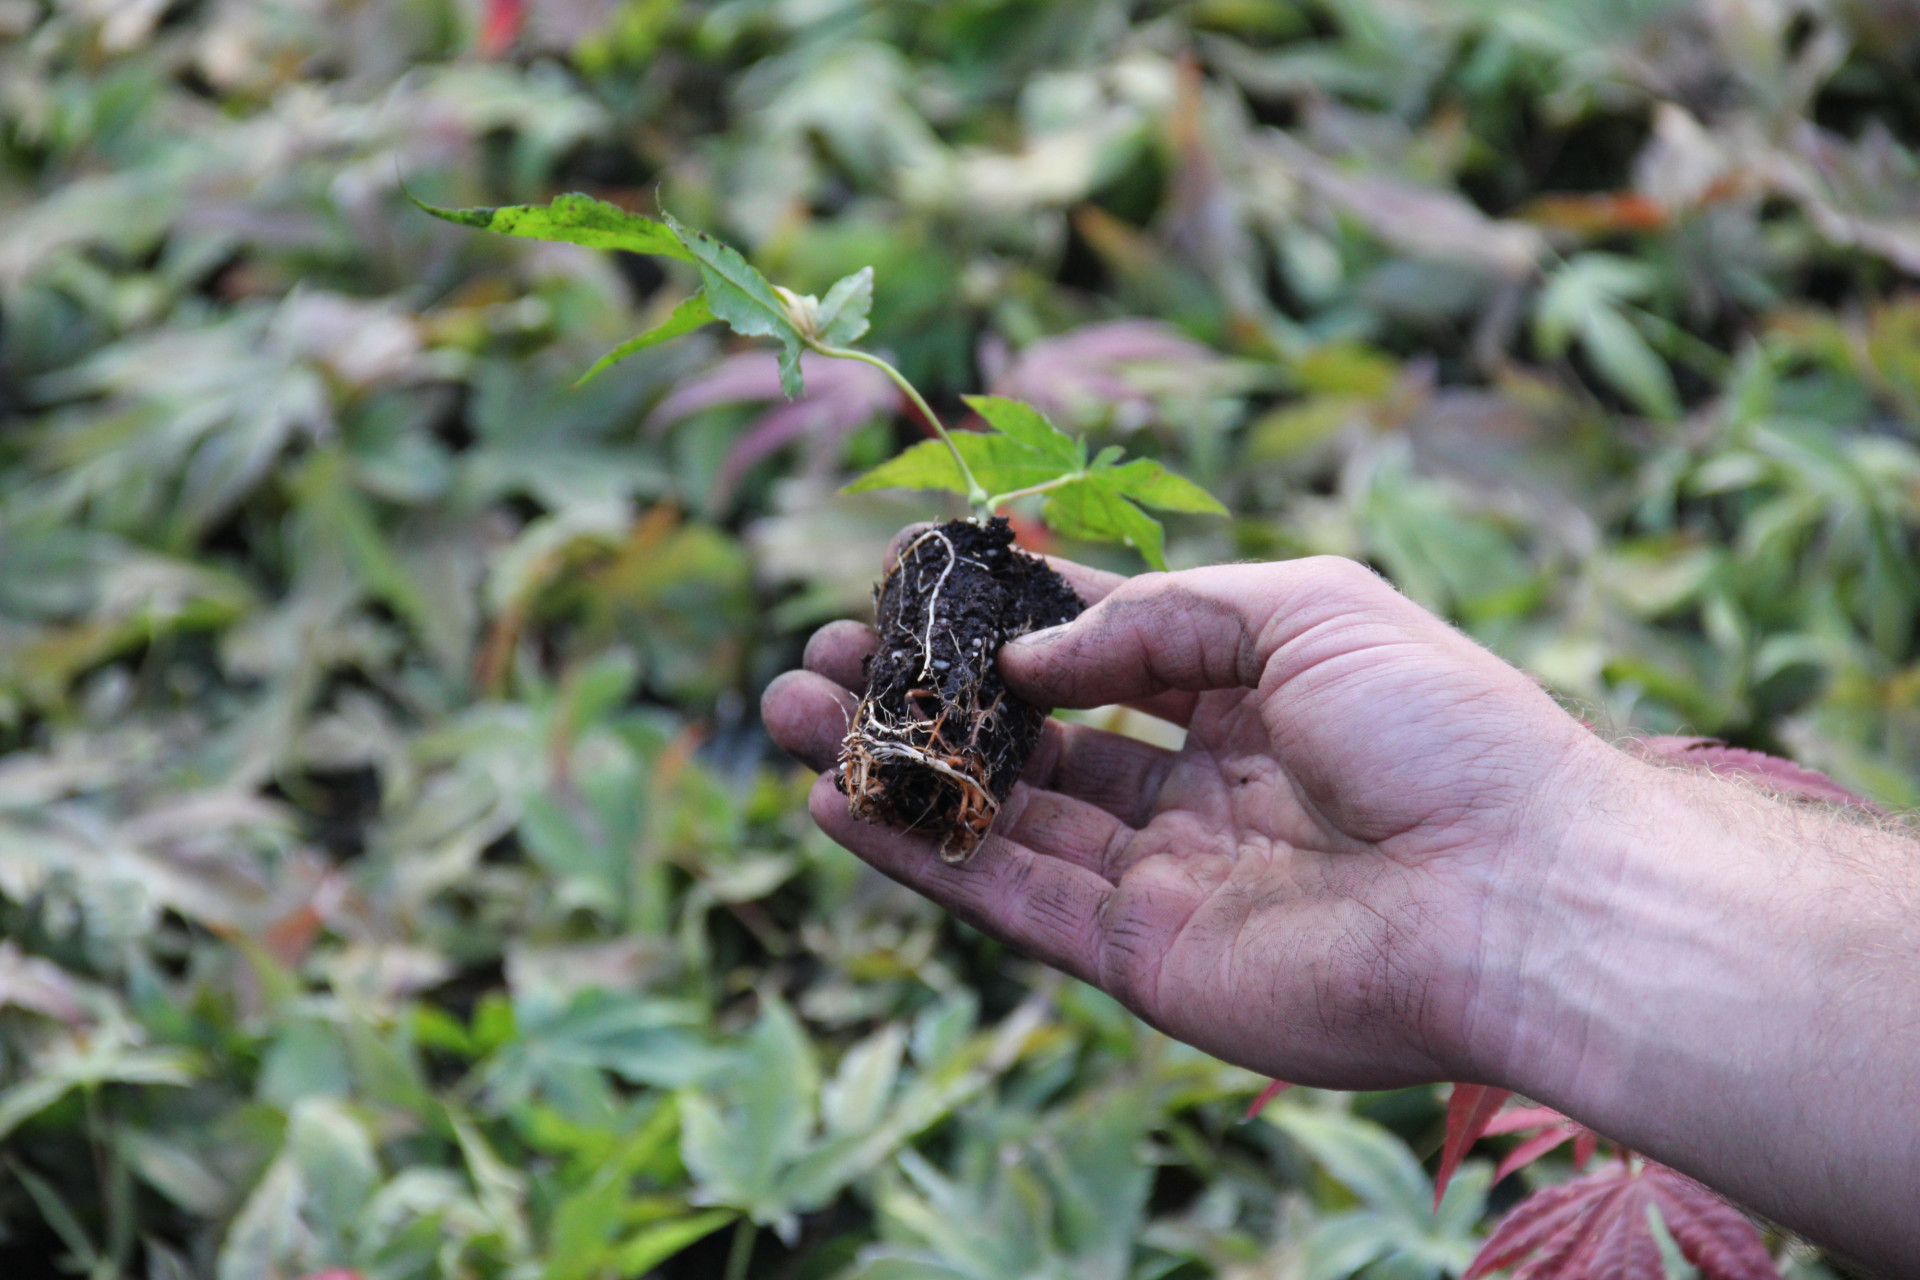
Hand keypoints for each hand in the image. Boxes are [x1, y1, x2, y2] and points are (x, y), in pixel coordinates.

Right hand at [763, 544, 1607, 1088]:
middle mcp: (1198, 795)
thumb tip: (1031, 660)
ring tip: (784, 716)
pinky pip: (1010, 900)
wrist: (1519, 891)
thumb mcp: (1306, 606)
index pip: (1096, 665)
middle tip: (814, 662)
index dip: (1000, 638)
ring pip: (1000, 821)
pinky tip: (840, 802)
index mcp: (1251, 705)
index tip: (908, 600)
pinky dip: (921, 855)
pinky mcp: (1143, 962)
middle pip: (1029, 747)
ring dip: (893, 770)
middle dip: (922, 703)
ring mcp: (1167, 883)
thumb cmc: (1440, 728)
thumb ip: (1158, 619)